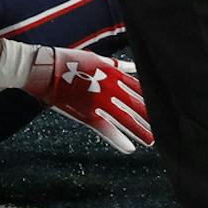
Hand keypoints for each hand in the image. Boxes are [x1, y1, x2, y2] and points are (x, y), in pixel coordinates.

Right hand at [27, 46, 153, 152]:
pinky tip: (129, 148)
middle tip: (163, 128)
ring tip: (151, 141)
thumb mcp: (95, 59)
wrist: (44, 70)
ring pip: (125, 119)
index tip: (161, 108)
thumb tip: (132, 68)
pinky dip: (119, 139)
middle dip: (149, 117)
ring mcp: (99, 102)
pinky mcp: (87, 114)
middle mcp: (109, 87)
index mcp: (112, 73)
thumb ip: (115, 66)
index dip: (150, 100)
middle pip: (135, 105)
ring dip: (139, 130)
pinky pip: (106, 129)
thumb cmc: (69, 62)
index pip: (138, 89)